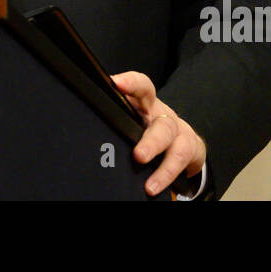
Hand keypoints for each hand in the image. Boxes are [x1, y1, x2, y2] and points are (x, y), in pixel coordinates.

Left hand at [111, 70, 205, 197]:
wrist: (184, 141)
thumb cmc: (147, 127)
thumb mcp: (133, 117)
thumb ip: (117, 115)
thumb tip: (83, 123)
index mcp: (146, 104)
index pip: (142, 87)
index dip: (131, 83)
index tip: (115, 84)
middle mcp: (163, 115)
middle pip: (162, 123)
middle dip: (151, 141)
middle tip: (138, 156)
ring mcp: (177, 131)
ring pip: (174, 145)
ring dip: (163, 165)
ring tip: (150, 185)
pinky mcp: (188, 148)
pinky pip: (180, 160)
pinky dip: (167, 175)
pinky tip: (155, 188)